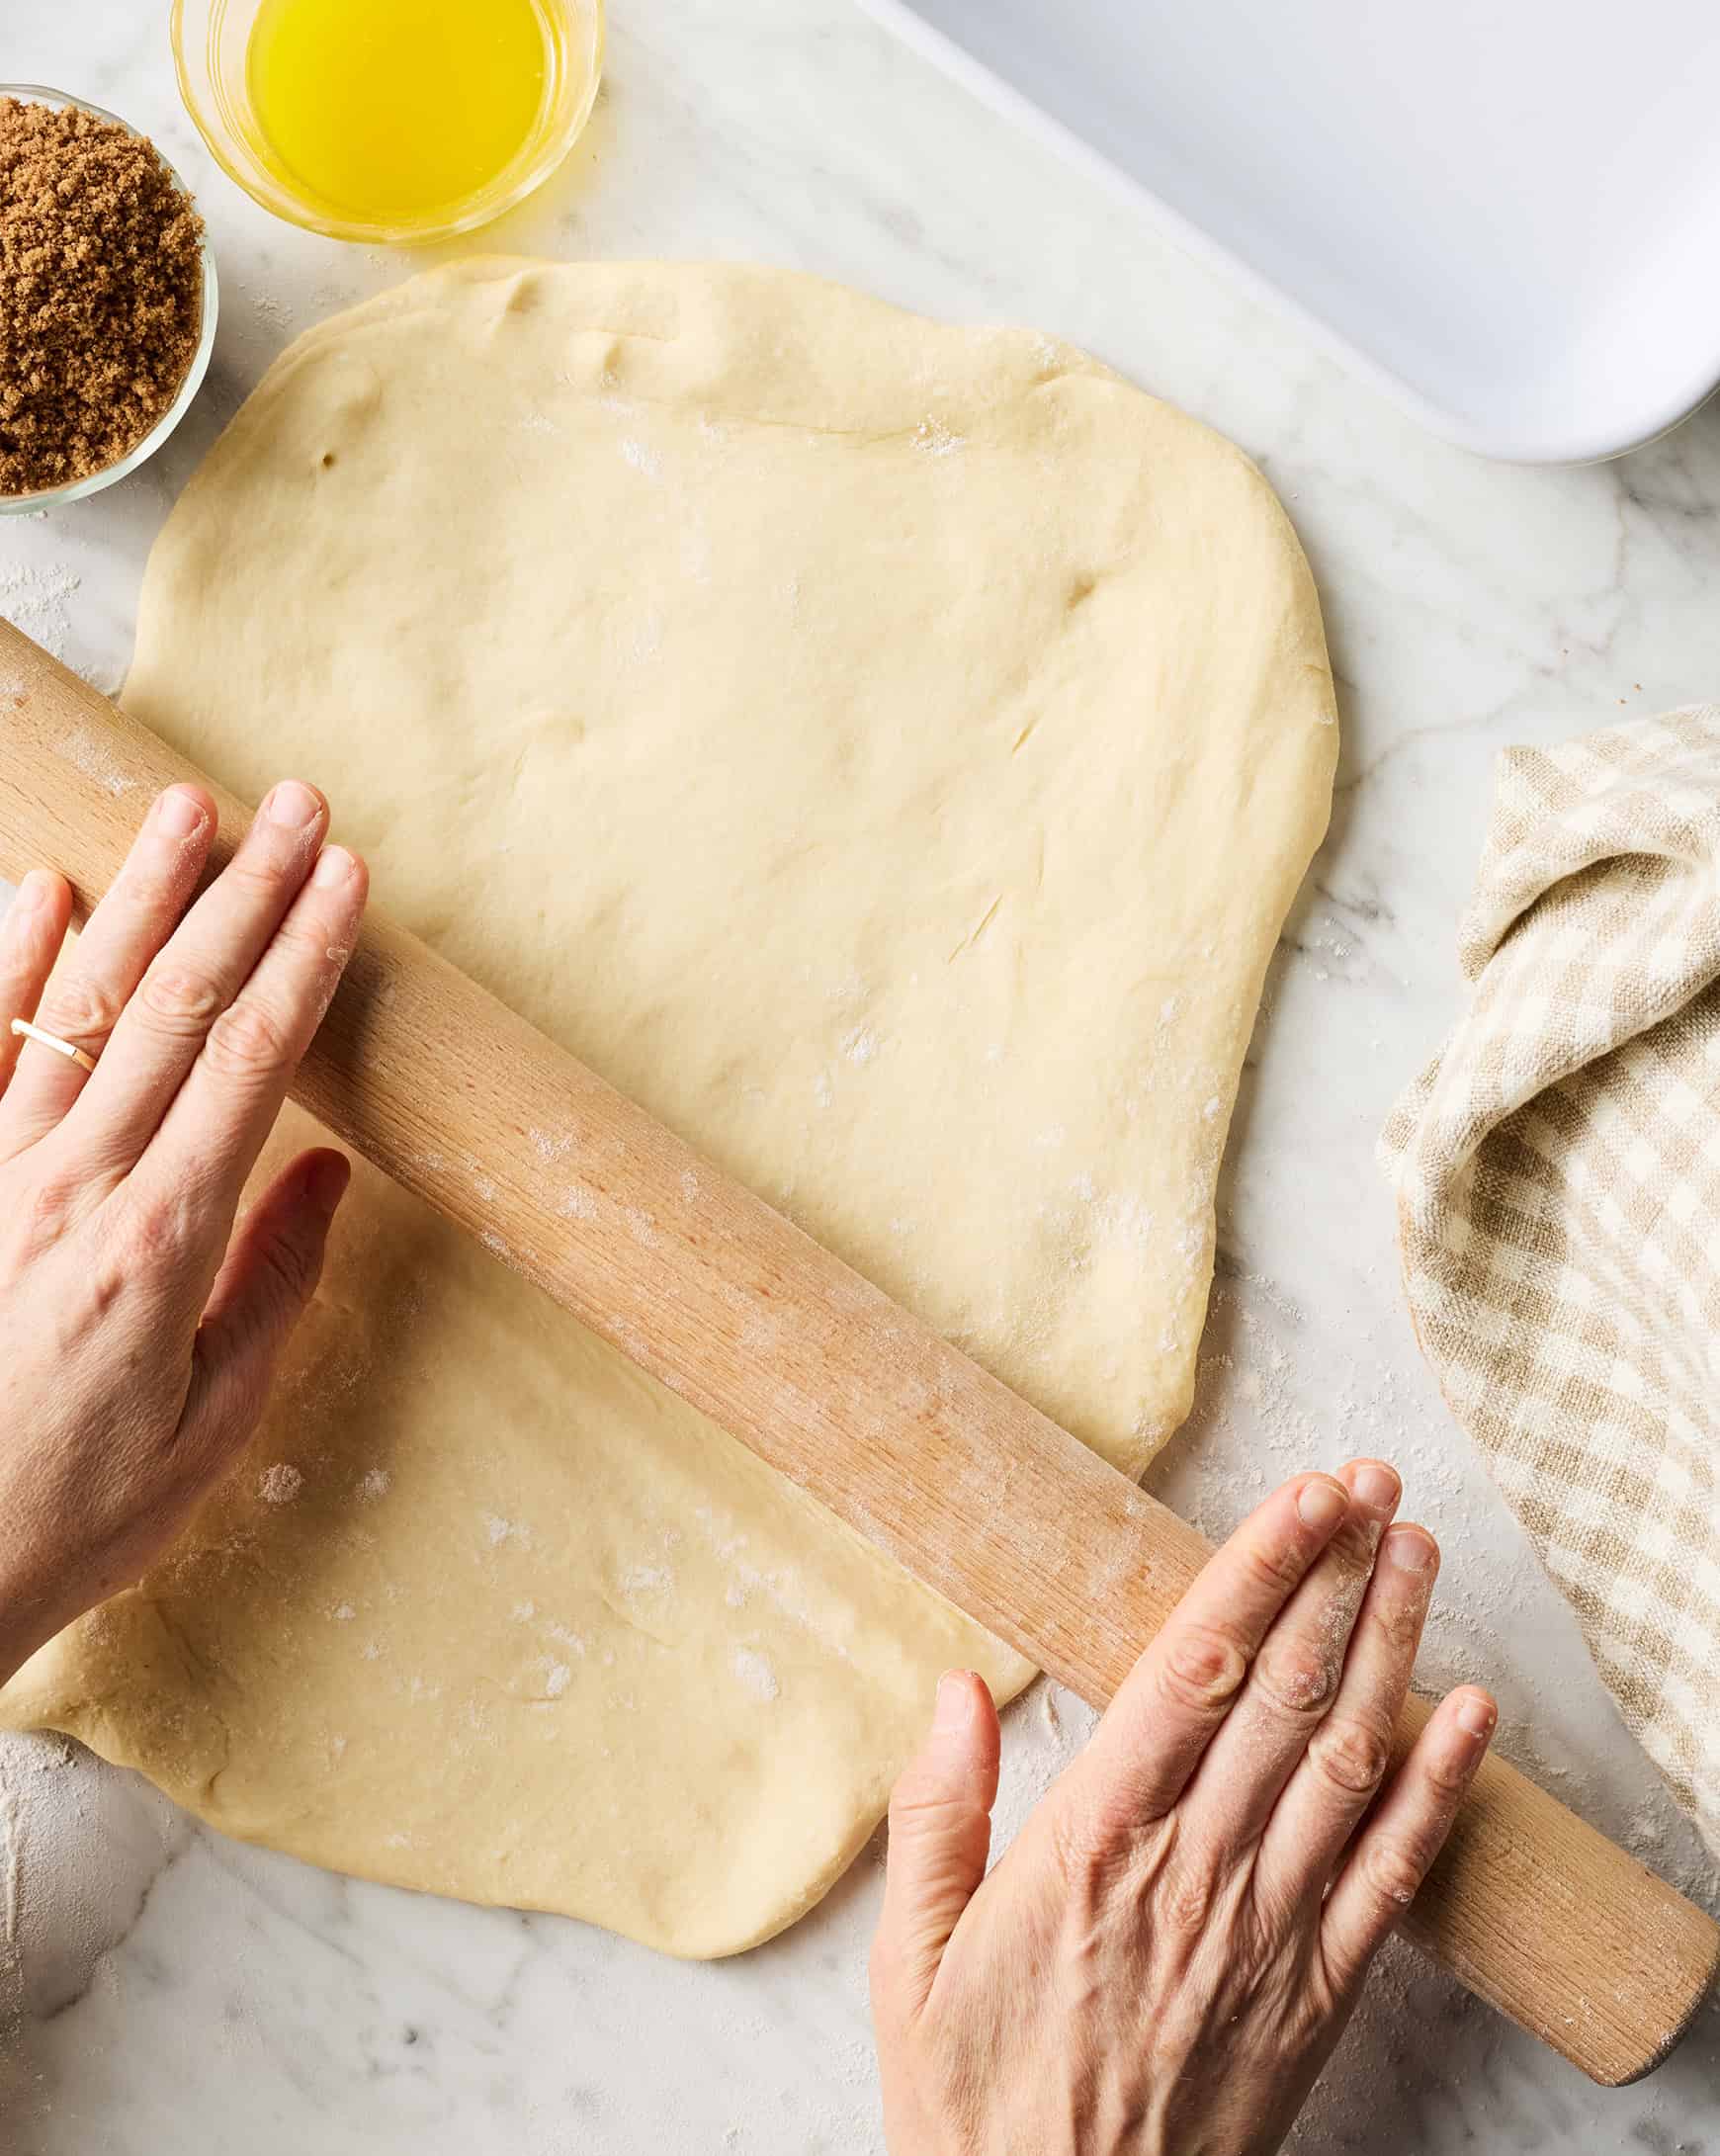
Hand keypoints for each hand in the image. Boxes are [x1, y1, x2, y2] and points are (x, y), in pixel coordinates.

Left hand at [0, 782, 365, 1683]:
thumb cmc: (75, 1511)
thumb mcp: (210, 1425)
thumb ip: (271, 1286)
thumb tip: (328, 1174)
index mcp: (158, 1244)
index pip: (251, 1063)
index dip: (304, 960)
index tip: (350, 880)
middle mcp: (68, 1187)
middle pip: (173, 1007)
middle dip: (246, 894)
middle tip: (299, 805)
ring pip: (76, 1006)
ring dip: (138, 898)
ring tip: (187, 807)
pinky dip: (5, 967)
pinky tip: (40, 891)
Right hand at [870, 1463, 1495, 2155]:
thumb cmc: (974, 2106)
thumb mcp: (909, 1961)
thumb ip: (935, 1814)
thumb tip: (956, 1685)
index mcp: (1091, 1845)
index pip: (1192, 1676)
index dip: (1255, 1575)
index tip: (1300, 1497)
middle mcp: (1192, 1872)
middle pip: (1283, 1696)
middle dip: (1335, 1576)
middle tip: (1375, 1484)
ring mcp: (1265, 1934)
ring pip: (1346, 1763)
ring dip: (1392, 1648)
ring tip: (1418, 1552)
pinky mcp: (1316, 1998)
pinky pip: (1392, 1879)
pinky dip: (1440, 1791)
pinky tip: (1471, 1716)